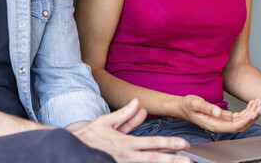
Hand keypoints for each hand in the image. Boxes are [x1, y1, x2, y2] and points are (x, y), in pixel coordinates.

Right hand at [73, 99, 191, 162]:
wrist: (73, 152)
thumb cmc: (89, 137)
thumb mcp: (106, 122)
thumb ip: (124, 114)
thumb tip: (138, 103)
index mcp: (125, 144)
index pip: (151, 144)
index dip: (168, 144)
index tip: (183, 143)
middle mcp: (127, 157)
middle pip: (153, 159)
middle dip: (172, 160)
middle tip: (188, 161)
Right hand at [178, 95, 260, 132]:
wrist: (183, 106)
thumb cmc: (188, 105)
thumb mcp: (195, 103)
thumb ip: (206, 108)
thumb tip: (218, 112)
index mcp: (214, 124)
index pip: (234, 126)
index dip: (246, 120)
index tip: (254, 112)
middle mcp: (220, 125)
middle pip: (241, 124)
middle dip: (253, 115)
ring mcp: (223, 122)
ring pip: (242, 120)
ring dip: (252, 111)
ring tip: (259, 101)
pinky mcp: (224, 117)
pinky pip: (239, 115)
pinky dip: (246, 109)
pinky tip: (251, 102)